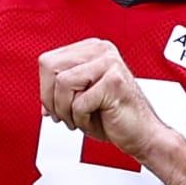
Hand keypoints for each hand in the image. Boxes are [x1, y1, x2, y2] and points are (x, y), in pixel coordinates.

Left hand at [38, 38, 171, 160]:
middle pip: (50, 67)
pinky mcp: (114, 81)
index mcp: (92, 49)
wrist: (143, 135)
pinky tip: (95, 120)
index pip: (47, 61)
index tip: (54, 106)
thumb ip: (60, 92)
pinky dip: (81, 119)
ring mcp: (109, 63)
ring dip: (66, 110)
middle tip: (64, 116)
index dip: (45, 88)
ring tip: (81, 118)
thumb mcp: (81, 99)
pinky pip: (79, 102)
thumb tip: (42, 101)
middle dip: (51, 99)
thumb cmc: (114, 118)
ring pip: (62, 83)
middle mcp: (101, 50)